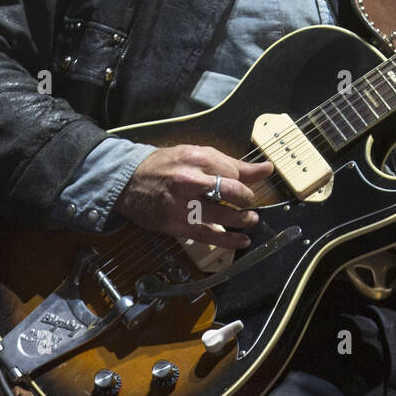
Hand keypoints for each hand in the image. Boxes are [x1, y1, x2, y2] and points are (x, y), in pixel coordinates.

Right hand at [116, 145, 273, 248]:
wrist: (129, 181)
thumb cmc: (166, 166)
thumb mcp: (197, 155)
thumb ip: (233, 163)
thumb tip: (266, 168)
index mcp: (197, 159)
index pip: (234, 172)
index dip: (244, 180)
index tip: (245, 185)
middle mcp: (190, 181)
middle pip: (230, 191)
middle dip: (246, 199)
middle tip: (249, 203)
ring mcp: (182, 205)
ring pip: (222, 216)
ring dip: (242, 220)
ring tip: (250, 220)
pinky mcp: (176, 224)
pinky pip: (207, 236)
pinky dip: (228, 240)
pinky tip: (242, 241)